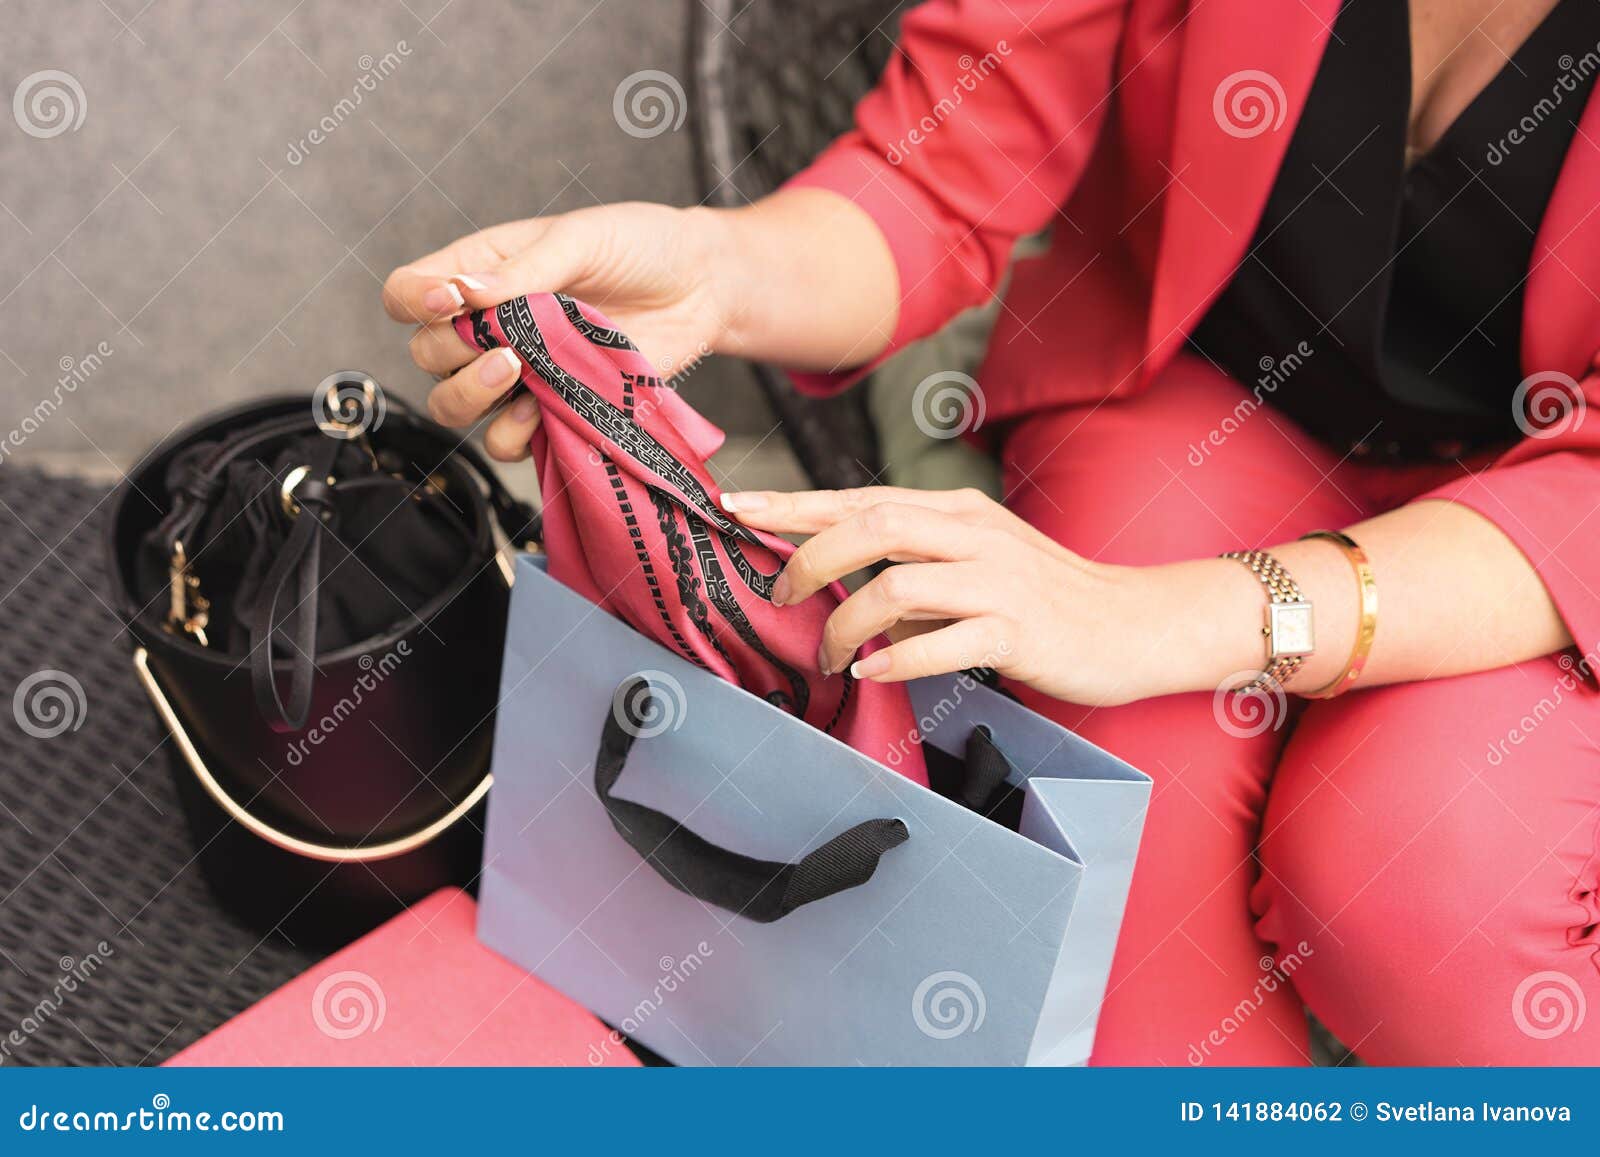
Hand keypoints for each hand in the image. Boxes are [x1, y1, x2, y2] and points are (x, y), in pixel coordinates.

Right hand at [383, 203, 739, 459]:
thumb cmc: (640, 247)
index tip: (451, 301)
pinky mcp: (551, 410)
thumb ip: (522, 269)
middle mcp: (488, 325)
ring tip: (517, 372)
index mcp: (481, 271)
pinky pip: (504, 441)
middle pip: (425, 354)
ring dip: (470, 396)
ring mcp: (517, 373)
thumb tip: (461, 292)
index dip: (413, 301)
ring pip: (452, 405)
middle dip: (451, 351)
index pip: (407, 291)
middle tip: (507, 342)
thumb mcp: (581, 239)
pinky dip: (511, 435)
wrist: (701, 288)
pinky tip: (540, 411)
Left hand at [720, 486, 1182, 706]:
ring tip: (829, 655)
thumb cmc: (1049, 599)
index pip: (860, 497)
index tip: (733, 506)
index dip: (792, 503)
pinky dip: (897, 659)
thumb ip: (916, 571)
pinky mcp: (1018, 630)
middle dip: (807, 558)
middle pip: (870, 525)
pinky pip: (942, 642)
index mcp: (957, 512)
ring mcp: (998, 580)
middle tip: (775, 596)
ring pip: (897, 583)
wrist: (1138, 623)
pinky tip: (872, 672)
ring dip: (846, 623)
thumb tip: (847, 597)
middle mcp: (974, 534)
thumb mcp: (978, 565)